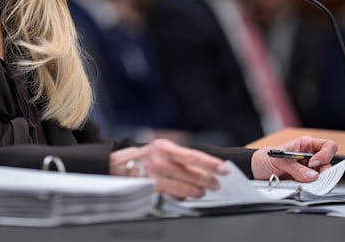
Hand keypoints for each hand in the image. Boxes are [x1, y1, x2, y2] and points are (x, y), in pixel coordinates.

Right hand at [109, 138, 227, 199]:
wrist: (120, 165)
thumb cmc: (145, 156)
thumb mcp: (162, 148)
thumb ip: (182, 155)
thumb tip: (207, 165)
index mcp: (165, 148)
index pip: (194, 156)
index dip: (211, 164)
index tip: (224, 169)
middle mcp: (161, 161)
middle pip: (193, 175)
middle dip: (209, 181)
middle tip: (215, 184)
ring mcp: (156, 177)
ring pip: (187, 189)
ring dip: (198, 191)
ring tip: (201, 191)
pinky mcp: (154, 190)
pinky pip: (176, 196)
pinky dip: (184, 196)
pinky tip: (185, 193)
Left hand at [251, 136, 337, 181]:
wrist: (255, 172)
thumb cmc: (265, 159)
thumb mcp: (277, 159)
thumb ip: (295, 167)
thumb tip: (312, 176)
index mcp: (305, 145)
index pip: (327, 146)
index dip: (325, 154)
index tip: (313, 163)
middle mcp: (310, 158)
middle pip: (329, 164)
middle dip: (324, 172)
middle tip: (313, 178)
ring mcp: (309, 171)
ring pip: (325, 177)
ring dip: (318, 182)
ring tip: (304, 183)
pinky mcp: (306, 183)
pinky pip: (315, 187)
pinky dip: (312, 189)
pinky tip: (302, 188)